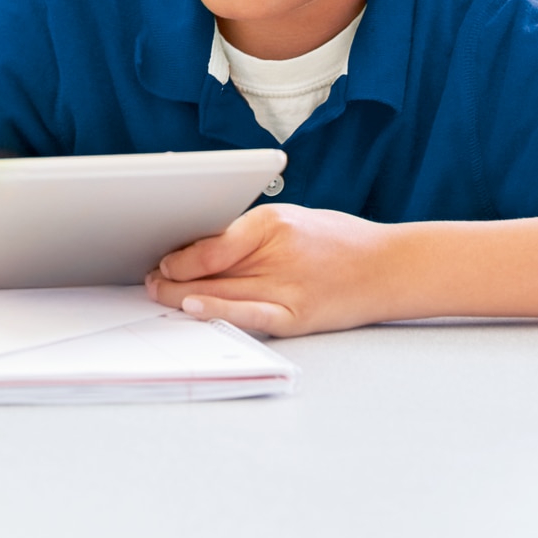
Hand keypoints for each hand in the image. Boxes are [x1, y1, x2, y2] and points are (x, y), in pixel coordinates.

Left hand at [145, 204, 400, 336]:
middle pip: (209, 272)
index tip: (162, 261)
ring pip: (221, 293)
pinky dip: (217, 312)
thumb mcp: (289, 220)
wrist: (388, 267)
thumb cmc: (335, 241)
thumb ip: (246, 236)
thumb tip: (196, 250)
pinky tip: (192, 309)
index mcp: (272, 222)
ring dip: (183, 296)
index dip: (179, 257)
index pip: (212, 243)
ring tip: (161, 295)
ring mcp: (288, 288)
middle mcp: (278, 254)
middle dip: (172, 278)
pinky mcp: (296, 316)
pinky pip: (249, 317)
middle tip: (150, 280)